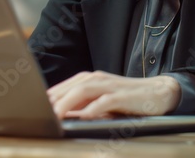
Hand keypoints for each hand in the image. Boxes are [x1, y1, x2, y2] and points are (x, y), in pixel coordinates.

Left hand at [47, 71, 180, 119]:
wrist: (159, 93)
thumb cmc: (128, 99)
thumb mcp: (103, 102)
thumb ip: (84, 106)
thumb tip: (64, 116)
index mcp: (91, 80)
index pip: (65, 86)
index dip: (50, 96)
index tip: (35, 107)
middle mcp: (99, 79)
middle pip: (72, 86)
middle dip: (55, 99)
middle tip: (40, 112)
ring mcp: (111, 86)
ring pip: (85, 90)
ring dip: (69, 102)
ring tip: (56, 114)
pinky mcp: (124, 96)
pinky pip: (106, 101)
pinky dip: (95, 107)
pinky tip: (85, 116)